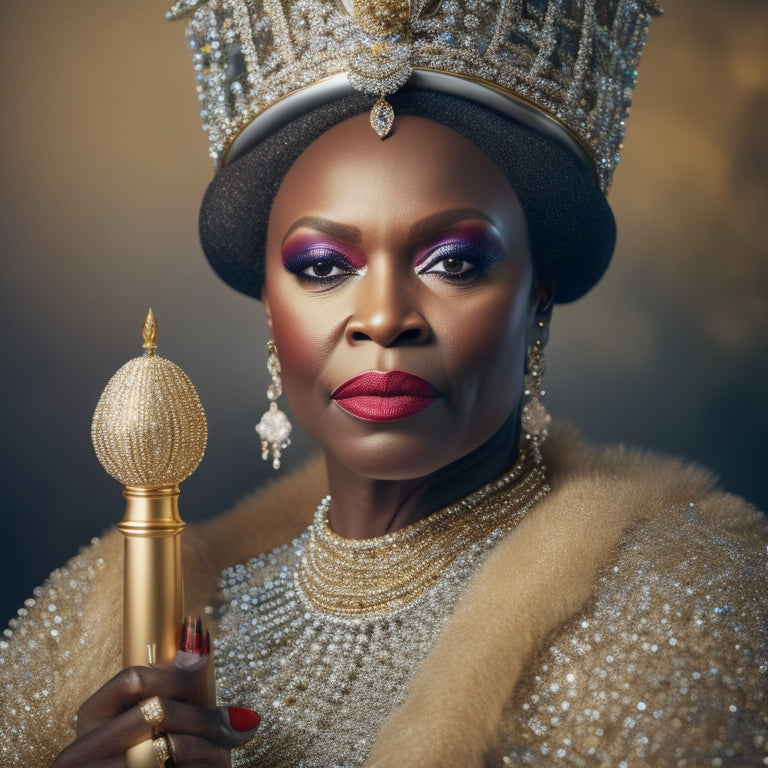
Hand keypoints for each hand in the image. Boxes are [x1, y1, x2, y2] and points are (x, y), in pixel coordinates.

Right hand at [52, 623, 259, 766]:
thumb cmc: (136, 760)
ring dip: (210, 749)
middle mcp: (82, 750)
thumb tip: (197, 636)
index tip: (205, 664)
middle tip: (239, 725)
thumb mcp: (140, 724)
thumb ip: (164, 689)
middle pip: (157, 711)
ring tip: (227, 753)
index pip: (132, 679)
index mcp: (91, 718)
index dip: (175, 670)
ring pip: (171, 747)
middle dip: (205, 718)